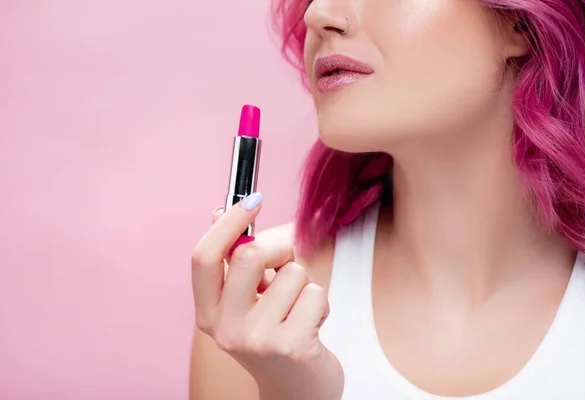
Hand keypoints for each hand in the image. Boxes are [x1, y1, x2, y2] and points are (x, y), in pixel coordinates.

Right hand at [191, 193, 343, 399]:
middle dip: (279, 250)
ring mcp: (256, 340)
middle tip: (287, 264)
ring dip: (303, 283)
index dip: (228, 223)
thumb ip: (234, 261)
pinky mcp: (290, 346)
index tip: (252, 201)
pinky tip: (312, 325)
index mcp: (209, 313)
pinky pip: (315, 293)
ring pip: (291, 273)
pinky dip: (320, 302)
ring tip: (297, 309)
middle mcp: (225, 328)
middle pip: (249, 255)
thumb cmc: (274, 336)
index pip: (203, 257)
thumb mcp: (246, 302)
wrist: (296, 392)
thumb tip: (221, 211)